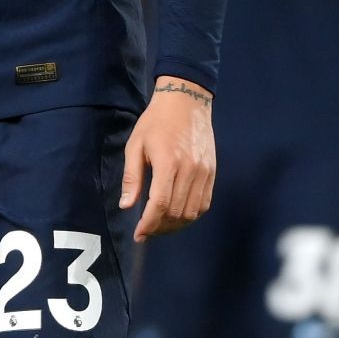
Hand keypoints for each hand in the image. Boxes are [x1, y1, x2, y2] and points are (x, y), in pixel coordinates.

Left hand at [121, 77, 215, 242]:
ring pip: (192, 212)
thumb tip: (126, 206)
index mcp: (168, 162)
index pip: (160, 204)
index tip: (139, 235)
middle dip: (160, 228)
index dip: (149, 224)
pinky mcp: (212, 173)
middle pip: (177, 212)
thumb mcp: (136, 145)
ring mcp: (204, 172)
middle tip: (146, 231)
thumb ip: (131, 177)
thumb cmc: (155, 122)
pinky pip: (204, 203)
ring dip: (175, 225)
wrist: (186, 102)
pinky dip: (190, 215)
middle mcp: (190, 170)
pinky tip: (177, 215)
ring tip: (160, 226)